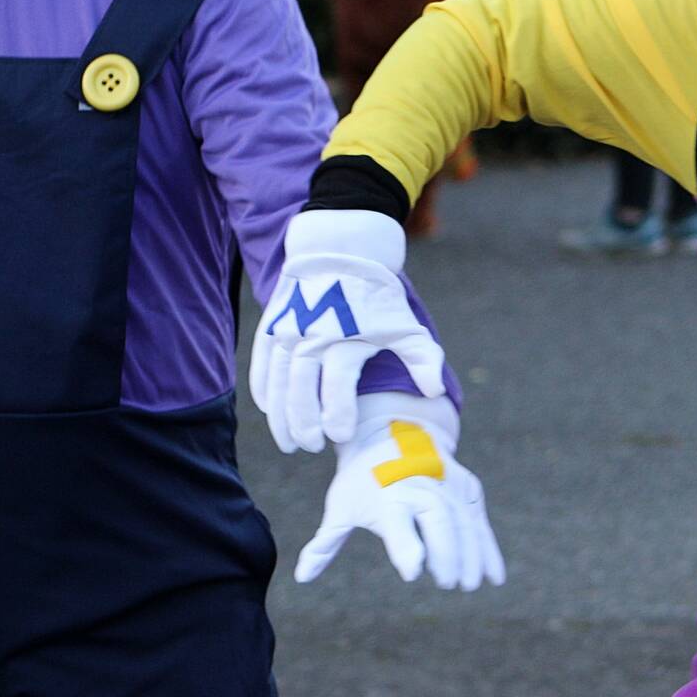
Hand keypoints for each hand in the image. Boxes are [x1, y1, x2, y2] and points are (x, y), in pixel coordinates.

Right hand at [252, 210, 445, 452]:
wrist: (341, 250)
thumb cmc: (377, 296)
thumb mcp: (404, 324)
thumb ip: (422, 359)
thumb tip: (435, 393)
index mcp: (346, 337)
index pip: (337, 385)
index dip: (337, 414)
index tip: (340, 437)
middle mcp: (311, 335)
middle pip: (300, 389)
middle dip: (304, 423)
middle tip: (312, 446)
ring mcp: (286, 330)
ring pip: (277, 382)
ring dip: (279, 416)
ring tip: (288, 443)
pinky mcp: (270, 326)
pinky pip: (261, 364)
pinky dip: (262, 389)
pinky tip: (268, 411)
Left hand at [293, 394, 506, 590]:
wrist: (391, 431)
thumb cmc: (362, 478)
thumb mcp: (341, 504)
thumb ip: (327, 541)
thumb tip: (301, 576)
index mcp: (387, 496)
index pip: (398, 523)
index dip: (406, 547)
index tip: (412, 572)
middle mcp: (420, 488)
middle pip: (438, 519)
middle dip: (446, 551)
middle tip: (447, 583)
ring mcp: (447, 484)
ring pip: (464, 521)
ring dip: (471, 554)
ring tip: (471, 584)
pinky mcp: (465, 486)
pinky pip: (479, 519)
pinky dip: (488, 548)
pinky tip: (495, 577)